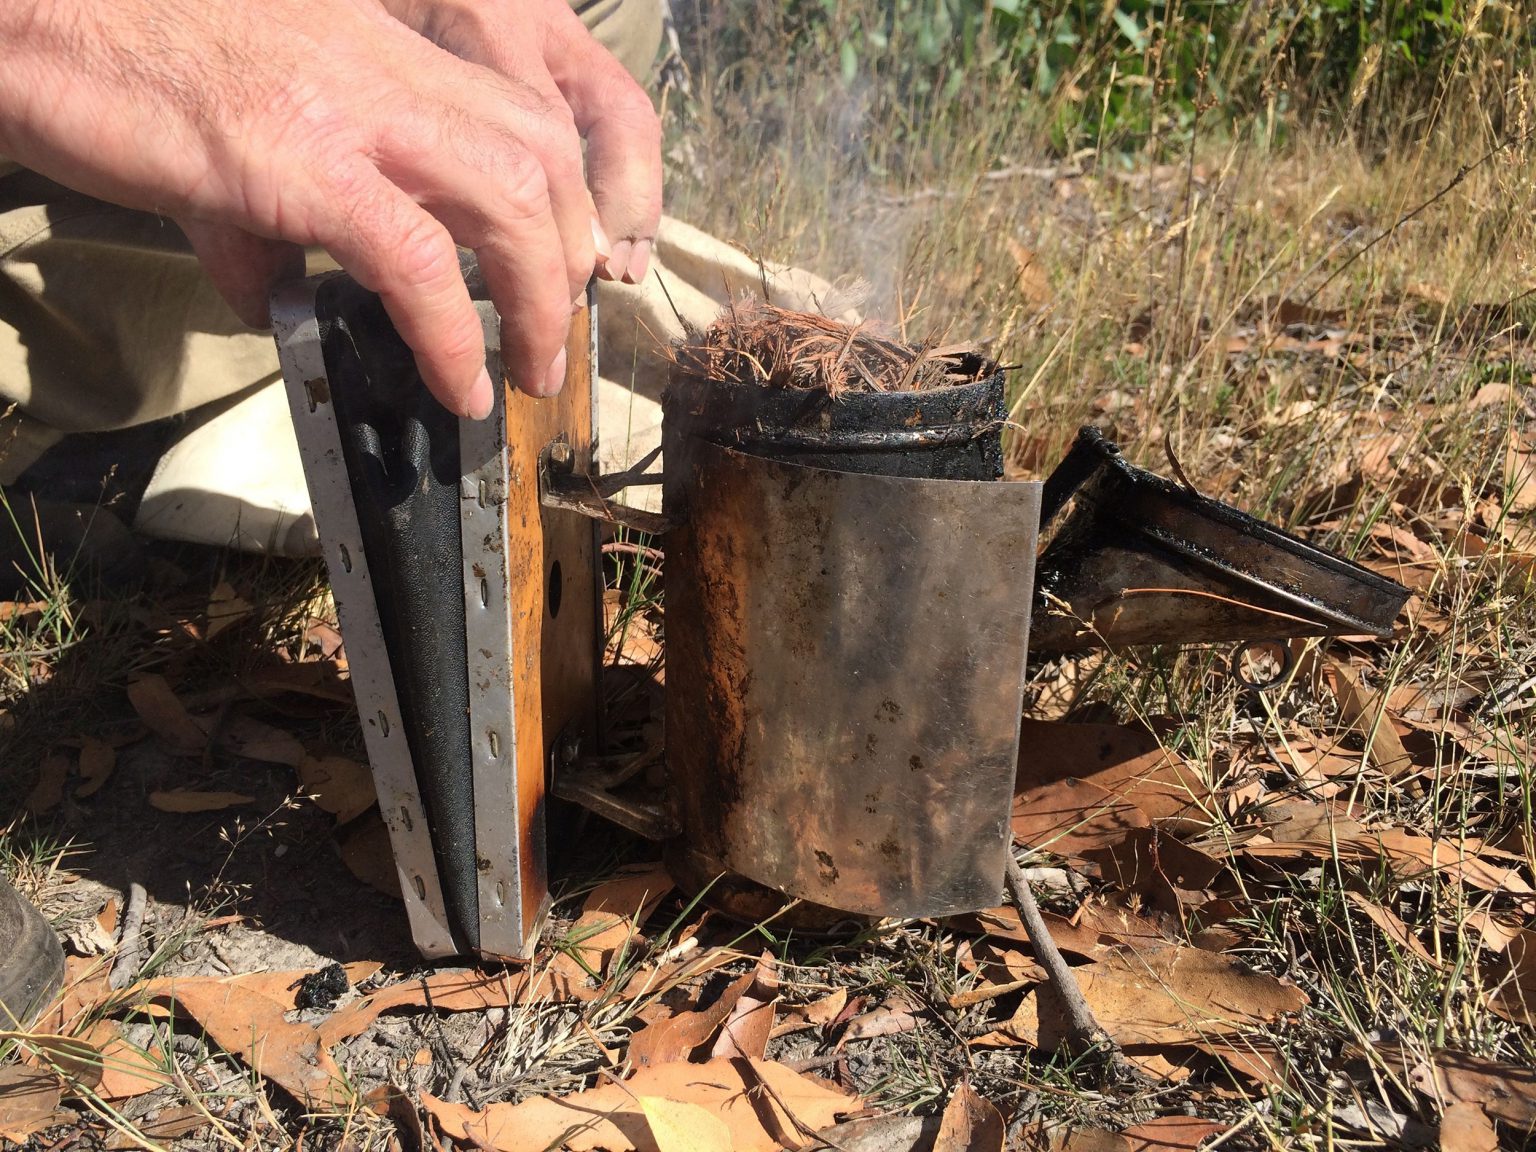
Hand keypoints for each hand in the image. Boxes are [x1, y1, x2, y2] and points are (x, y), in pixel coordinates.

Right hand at [0, 0, 661, 417]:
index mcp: (378, 49)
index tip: (550, 271)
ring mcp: (349, 104)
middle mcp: (385, 63)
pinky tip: (458, 388)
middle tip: (549, 336)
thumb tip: (274, 293)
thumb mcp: (226, 137)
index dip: (558, 199)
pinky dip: (452, 336)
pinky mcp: (300, 159)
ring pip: (512, 195)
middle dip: (570, 254)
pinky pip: (416, 259)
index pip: (518, 112)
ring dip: (538, 298)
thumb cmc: (114, 64)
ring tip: (526, 373)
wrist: (25, 15)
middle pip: (542, 152)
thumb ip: (268, 215)